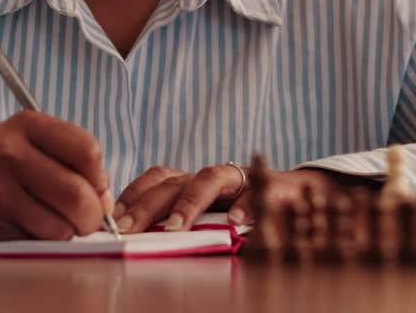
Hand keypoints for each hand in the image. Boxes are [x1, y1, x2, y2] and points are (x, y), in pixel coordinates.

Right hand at [0, 110, 112, 240]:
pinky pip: (38, 239)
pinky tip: (30, 226)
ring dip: (67, 231)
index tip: (97, 189)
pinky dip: (44, 240)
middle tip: (87, 218)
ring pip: (61, 224)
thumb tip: (106, 199)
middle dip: (92, 215)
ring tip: (53, 220)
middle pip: (78, 193)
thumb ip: (68, 159)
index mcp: (27, 124)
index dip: (101, 178)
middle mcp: (11, 151)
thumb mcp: (24, 141)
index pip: (87, 150)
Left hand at [113, 164, 373, 233]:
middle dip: (148, 204)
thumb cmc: (246, 211)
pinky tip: (238, 224)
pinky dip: (249, 206)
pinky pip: (260, 192)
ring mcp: (242, 179)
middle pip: (173, 181)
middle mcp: (211, 176)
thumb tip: (137, 239)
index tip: (113, 219)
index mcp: (192, 181)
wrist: (302, 196)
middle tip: (129, 228)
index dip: (133, 195)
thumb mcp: (209, 218)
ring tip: (176, 228)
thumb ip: (179, 224)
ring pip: (209, 179)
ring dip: (190, 203)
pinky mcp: (274, 186)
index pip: (155, 179)